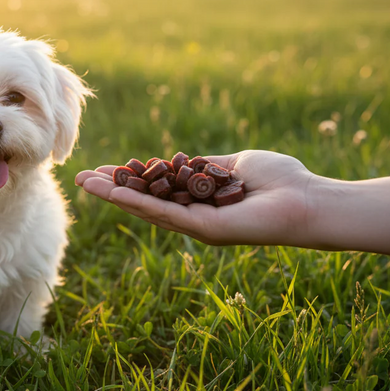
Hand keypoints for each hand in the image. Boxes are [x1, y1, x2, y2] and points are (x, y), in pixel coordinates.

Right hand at [75, 150, 316, 246]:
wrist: (308, 200)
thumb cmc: (281, 181)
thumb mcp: (236, 165)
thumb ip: (208, 166)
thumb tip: (187, 160)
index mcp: (200, 200)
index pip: (157, 189)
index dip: (130, 179)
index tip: (106, 168)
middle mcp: (194, 216)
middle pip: (144, 201)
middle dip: (111, 189)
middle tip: (80, 178)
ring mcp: (197, 225)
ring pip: (146, 209)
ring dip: (114, 196)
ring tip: (85, 182)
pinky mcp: (204, 230)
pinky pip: (165, 214)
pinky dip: (137, 203)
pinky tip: (114, 193)